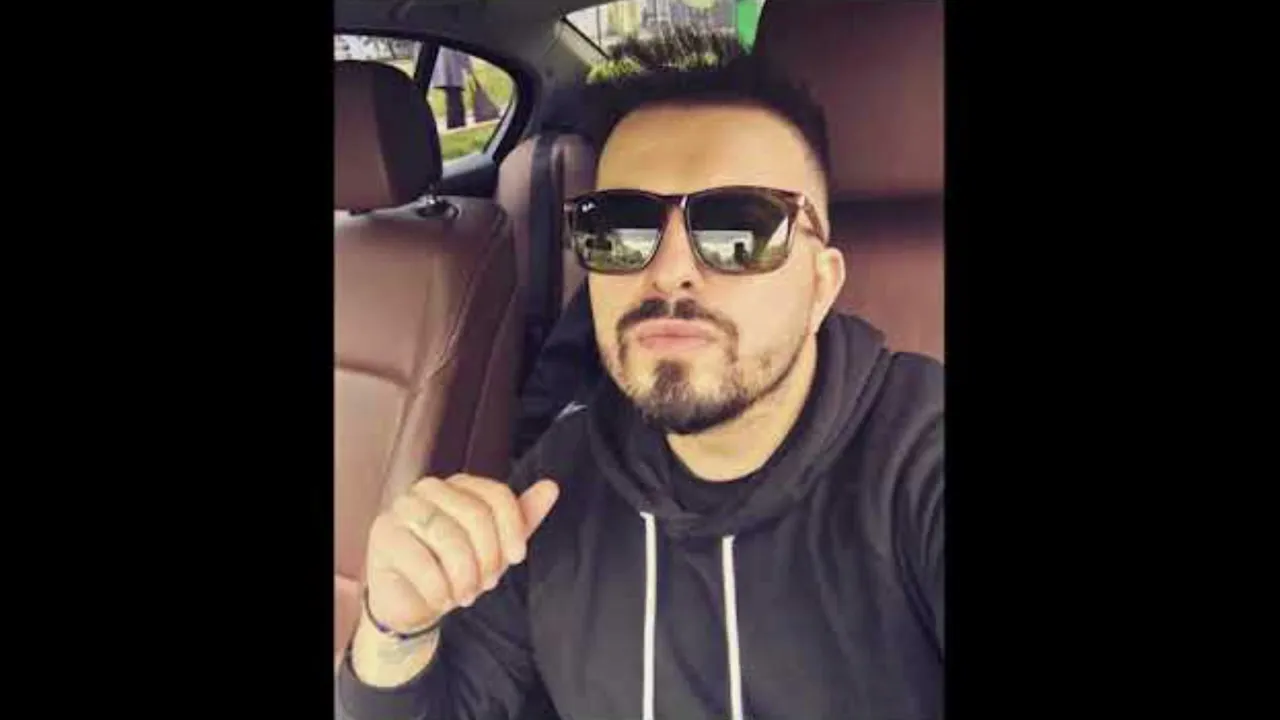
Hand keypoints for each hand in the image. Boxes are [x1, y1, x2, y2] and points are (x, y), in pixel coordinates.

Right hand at [363, 474, 559, 633]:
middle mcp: (429, 489)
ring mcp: (402, 509)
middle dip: (488, 558)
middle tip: (486, 584)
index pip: (496, 495)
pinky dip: (439, 588)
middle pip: (475, 515)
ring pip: (448, 537)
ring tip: (464, 594)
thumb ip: (522, 516)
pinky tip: (441, 599)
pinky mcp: (383, 535)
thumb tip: (551, 487)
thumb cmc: (454, 568)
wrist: (412, 603)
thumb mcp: (495, 546)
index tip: (517, 559)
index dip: (512, 529)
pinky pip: (421, 561)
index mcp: (459, 485)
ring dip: (464, 575)